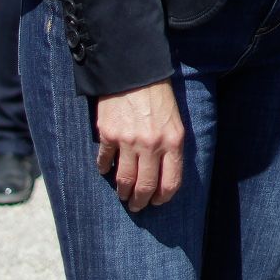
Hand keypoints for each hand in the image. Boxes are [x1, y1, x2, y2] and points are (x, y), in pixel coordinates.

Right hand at [94, 79, 184, 210]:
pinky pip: (105, 162)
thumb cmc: (159, 95)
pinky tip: (106, 171)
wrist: (135, 72)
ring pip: (124, 180)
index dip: (163, 197)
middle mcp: (151, 145)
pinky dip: (105, 170)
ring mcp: (128, 141)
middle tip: (137, 206)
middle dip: (141, 201)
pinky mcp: (108, 135)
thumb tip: (163, 173)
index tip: (157, 202)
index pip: (171, 181)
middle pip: (145, 186)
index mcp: (173, 141)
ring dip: (123, 192)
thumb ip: (171, 146)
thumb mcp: (175, 120)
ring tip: (123, 195)